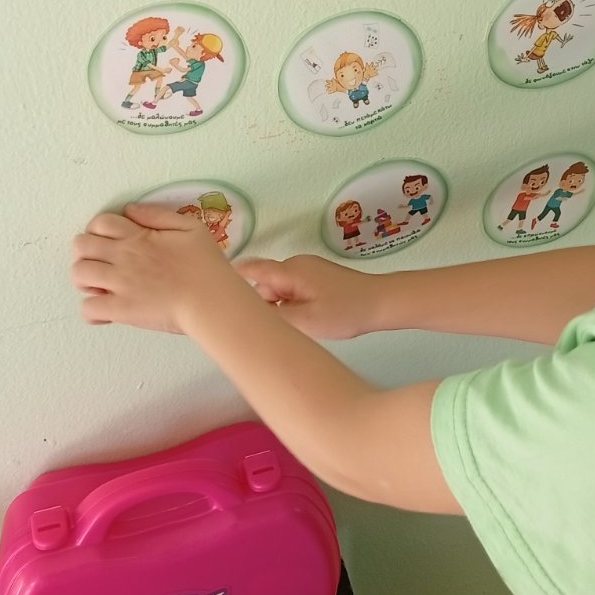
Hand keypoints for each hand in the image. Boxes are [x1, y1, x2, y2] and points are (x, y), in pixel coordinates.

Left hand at [71, 204, 239, 333]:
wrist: (212, 301)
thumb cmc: (207, 265)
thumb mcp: (190, 227)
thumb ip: (157, 215)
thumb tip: (130, 210)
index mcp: (138, 237)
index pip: (100, 223)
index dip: (98, 230)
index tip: (109, 241)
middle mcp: (124, 257)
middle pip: (80, 245)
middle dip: (85, 252)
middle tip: (100, 263)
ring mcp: (120, 284)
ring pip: (78, 274)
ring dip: (84, 279)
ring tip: (100, 286)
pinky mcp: (121, 310)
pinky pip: (88, 308)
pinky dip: (91, 310)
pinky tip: (105, 310)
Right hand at [235, 254, 380, 340]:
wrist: (382, 302)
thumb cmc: (345, 311)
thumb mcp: (306, 321)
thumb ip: (274, 317)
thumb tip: (247, 315)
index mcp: (289, 271)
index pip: (250, 269)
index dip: (230, 277)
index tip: (212, 289)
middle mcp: (295, 265)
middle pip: (265, 284)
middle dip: (262, 304)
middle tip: (263, 329)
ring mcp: (308, 270)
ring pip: (280, 290)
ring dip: (279, 307)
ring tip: (288, 329)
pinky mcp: (319, 278)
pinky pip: (294, 290)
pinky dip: (291, 305)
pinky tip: (302, 323)